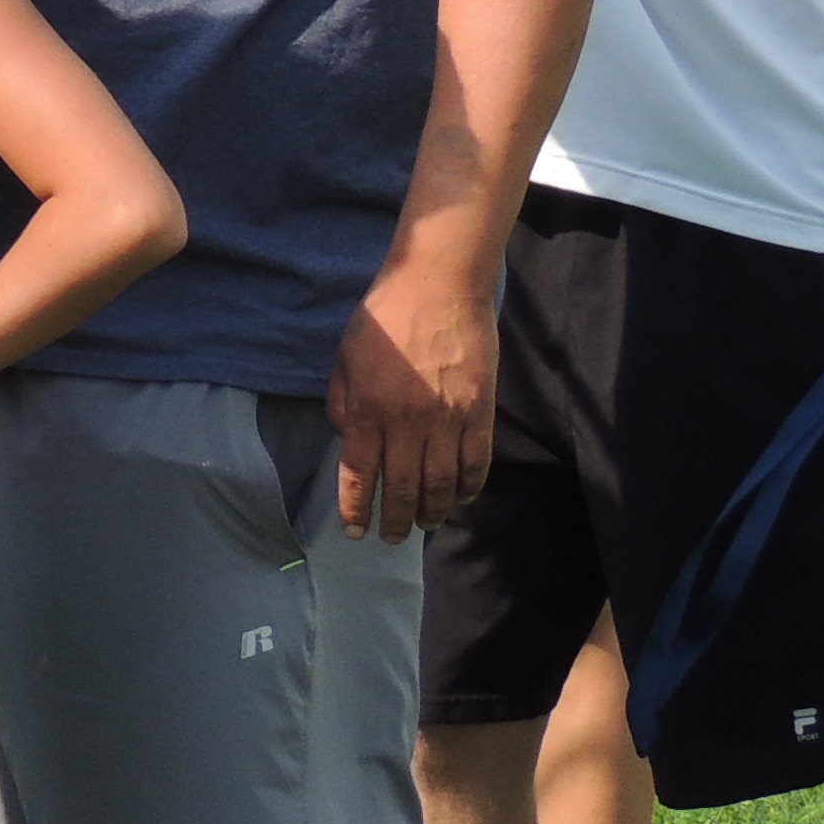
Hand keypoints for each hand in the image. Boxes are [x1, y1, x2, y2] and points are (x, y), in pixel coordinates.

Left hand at [330, 256, 498, 539]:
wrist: (438, 285)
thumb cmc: (384, 317)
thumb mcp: (344, 356)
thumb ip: (342, 402)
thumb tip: (348, 440)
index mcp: (367, 409)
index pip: (359, 474)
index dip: (355, 508)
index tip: (353, 532)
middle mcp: (406, 422)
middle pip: (401, 487)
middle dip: (394, 520)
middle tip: (391, 538)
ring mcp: (447, 420)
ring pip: (441, 483)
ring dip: (433, 511)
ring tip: (425, 526)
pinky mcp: (480, 412)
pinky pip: (477, 462)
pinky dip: (470, 487)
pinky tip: (462, 499)